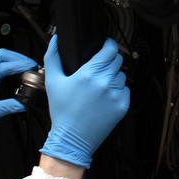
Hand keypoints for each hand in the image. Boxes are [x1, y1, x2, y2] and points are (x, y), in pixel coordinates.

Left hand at [0, 48, 36, 155]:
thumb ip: (8, 107)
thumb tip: (24, 103)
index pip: (1, 66)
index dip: (17, 65)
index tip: (30, 67)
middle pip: (0, 56)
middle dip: (17, 58)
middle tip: (31, 66)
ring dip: (14, 62)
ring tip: (27, 69)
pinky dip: (10, 70)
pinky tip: (18, 75)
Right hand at [41, 36, 130, 169]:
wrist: (72, 139)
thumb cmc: (62, 111)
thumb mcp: (52, 82)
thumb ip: (53, 57)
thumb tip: (56, 39)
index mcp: (89, 73)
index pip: (110, 48)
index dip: (109, 45)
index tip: (105, 47)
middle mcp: (105, 82)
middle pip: (118, 60)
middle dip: (109, 61)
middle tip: (99, 70)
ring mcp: (116, 94)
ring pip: (122, 75)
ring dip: (114, 77)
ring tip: (99, 87)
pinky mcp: (123, 106)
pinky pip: (126, 90)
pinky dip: (118, 92)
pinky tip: (104, 99)